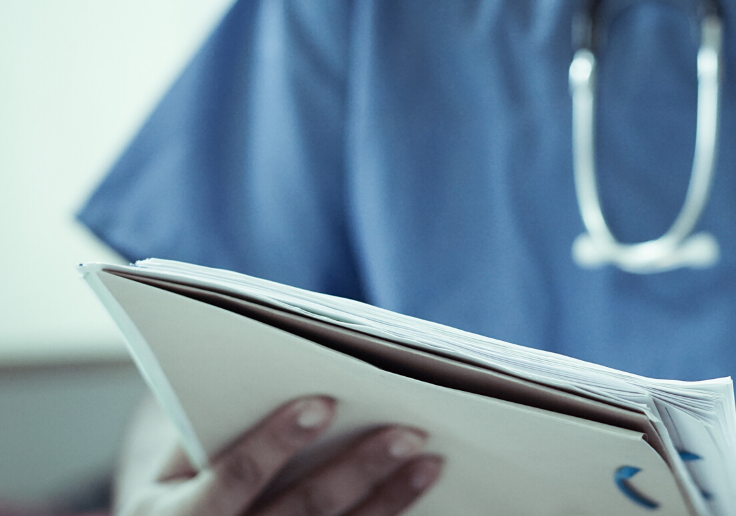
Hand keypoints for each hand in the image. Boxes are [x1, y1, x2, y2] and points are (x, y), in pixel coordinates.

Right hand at [115, 395, 441, 515]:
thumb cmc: (184, 482)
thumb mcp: (177, 458)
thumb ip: (218, 423)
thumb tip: (288, 369)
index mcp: (171, 515)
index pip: (233, 477)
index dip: (276, 441)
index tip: (325, 403)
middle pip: (298, 513)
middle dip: (356, 471)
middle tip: (407, 432)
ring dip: (387, 500)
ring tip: (428, 462)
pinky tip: (415, 495)